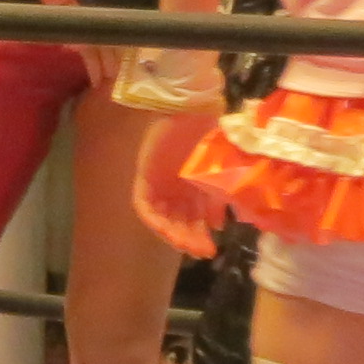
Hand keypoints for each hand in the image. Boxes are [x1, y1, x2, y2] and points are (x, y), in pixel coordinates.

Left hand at [130, 111, 229, 258]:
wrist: (192, 112)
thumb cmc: (209, 138)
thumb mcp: (219, 174)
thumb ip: (217, 201)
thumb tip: (217, 226)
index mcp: (192, 191)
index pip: (193, 223)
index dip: (200, 238)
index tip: (211, 250)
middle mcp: (174, 193)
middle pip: (178, 224)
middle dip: (189, 240)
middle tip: (201, 251)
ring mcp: (158, 187)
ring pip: (162, 220)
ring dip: (173, 235)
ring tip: (187, 245)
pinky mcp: (144, 180)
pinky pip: (144, 207)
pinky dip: (155, 221)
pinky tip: (168, 232)